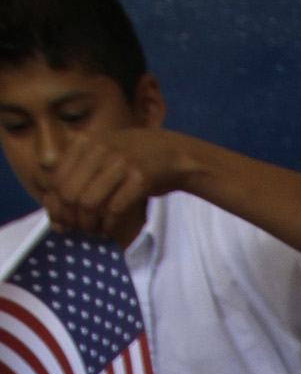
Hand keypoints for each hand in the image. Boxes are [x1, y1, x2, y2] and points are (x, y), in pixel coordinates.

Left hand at [37, 124, 189, 238]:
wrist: (172, 154)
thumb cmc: (132, 162)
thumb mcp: (100, 158)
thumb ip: (77, 180)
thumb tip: (55, 219)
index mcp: (84, 142)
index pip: (56, 182)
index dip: (57, 209)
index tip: (65, 223)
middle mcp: (98, 149)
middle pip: (69, 195)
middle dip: (73, 220)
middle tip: (82, 230)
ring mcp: (119, 162)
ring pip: (88, 204)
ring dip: (90, 225)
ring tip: (97, 231)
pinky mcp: (139, 178)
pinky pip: (114, 209)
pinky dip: (109, 225)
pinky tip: (111, 228)